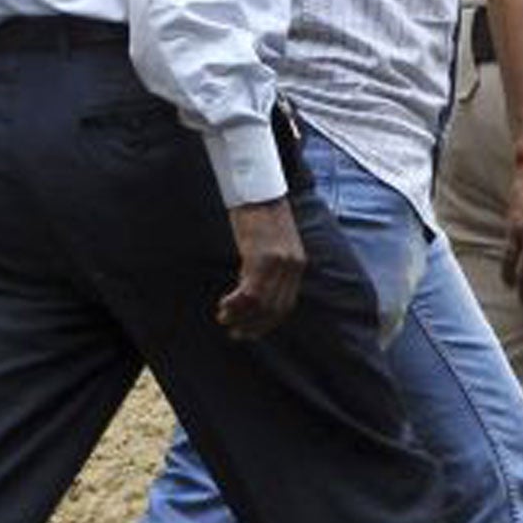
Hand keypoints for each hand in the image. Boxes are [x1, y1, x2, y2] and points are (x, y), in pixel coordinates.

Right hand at [216, 197, 304, 340]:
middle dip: (255, 325)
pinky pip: (251, 291)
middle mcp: (292, 265)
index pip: (286, 304)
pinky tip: (224, 305)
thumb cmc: (260, 212)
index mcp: (297, 263)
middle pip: (275, 308)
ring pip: (262, 303)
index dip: (268, 322)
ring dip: (242, 317)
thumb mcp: (272, 241)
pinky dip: (236, 303)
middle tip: (236, 334)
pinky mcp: (261, 257)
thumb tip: (253, 287)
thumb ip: (270, 263)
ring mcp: (278, 262)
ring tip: (224, 320)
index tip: (252, 331)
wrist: (257, 188)